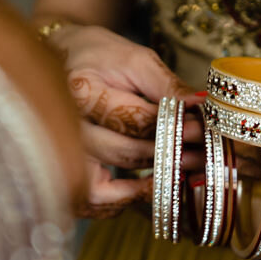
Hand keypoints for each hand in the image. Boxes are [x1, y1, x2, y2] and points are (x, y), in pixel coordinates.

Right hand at [46, 24, 201, 217]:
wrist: (61, 60)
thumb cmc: (98, 57)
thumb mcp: (134, 59)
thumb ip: (167, 86)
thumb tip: (201, 106)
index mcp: (80, 91)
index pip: (134, 120)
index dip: (173, 128)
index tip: (202, 130)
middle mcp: (63, 126)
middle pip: (121, 152)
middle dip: (167, 157)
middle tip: (200, 155)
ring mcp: (58, 153)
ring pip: (102, 187)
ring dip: (145, 186)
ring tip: (178, 174)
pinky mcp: (64, 171)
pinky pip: (91, 201)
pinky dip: (120, 202)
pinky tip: (148, 188)